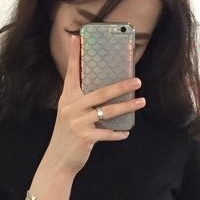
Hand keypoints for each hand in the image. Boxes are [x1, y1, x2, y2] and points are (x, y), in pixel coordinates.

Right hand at [45, 34, 145, 175]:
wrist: (58, 160)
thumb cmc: (67, 134)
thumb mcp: (69, 114)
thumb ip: (81, 101)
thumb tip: (104, 90)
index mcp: (67, 98)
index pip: (72, 73)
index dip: (74, 55)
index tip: (78, 38)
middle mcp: (71, 107)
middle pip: (100, 92)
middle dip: (121, 85)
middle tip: (137, 80)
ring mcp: (78, 122)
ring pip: (108, 111)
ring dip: (127, 106)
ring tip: (141, 102)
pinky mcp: (85, 137)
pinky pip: (107, 133)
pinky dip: (117, 133)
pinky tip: (126, 132)